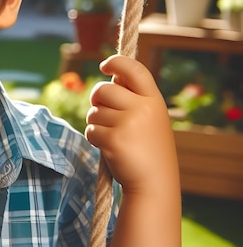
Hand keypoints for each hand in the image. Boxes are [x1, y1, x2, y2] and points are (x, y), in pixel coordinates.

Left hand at [85, 55, 177, 194]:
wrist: (154, 183)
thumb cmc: (148, 149)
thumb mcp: (150, 119)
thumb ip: (134, 100)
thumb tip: (110, 81)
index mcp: (154, 100)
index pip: (135, 70)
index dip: (117, 62)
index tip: (105, 65)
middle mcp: (142, 108)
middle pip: (103, 90)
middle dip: (96, 101)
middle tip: (103, 113)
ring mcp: (128, 124)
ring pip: (94, 112)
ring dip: (96, 123)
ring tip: (114, 136)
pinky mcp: (113, 139)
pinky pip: (91, 130)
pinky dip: (95, 138)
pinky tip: (110, 148)